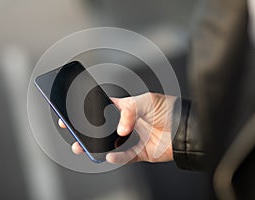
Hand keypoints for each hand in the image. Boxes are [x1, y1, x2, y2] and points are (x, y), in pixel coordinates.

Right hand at [58, 92, 175, 163]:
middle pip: (100, 128)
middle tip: (72, 132)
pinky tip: (109, 156)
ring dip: (95, 147)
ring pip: (108, 144)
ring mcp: (131, 138)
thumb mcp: (147, 101)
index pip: (101, 108)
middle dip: (85, 131)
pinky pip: (123, 156)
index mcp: (125, 108)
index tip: (73, 113)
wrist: (187, 129)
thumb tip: (120, 128)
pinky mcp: (139, 152)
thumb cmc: (170, 110)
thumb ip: (130, 111)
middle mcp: (126, 123)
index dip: (87, 111)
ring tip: (83, 147)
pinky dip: (116, 157)